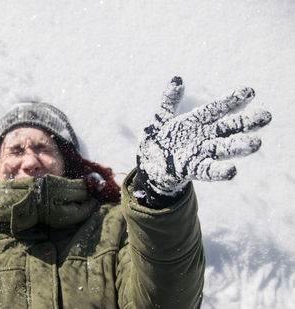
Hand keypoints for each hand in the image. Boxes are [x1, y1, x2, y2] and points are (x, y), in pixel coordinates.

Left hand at [137, 76, 271, 195]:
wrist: (148, 166)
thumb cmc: (157, 140)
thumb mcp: (160, 118)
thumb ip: (169, 101)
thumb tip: (178, 79)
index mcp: (196, 121)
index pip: (216, 108)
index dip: (231, 101)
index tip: (249, 92)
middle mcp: (203, 137)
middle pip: (227, 128)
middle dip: (246, 123)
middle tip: (265, 117)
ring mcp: (200, 153)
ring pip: (223, 149)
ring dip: (239, 147)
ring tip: (256, 144)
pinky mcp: (192, 169)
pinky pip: (208, 171)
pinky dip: (220, 171)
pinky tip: (232, 171)